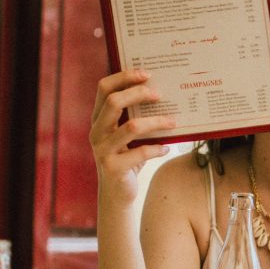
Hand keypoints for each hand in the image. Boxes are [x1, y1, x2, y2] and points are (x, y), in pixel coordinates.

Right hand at [89, 69, 174, 204]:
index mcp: (98, 119)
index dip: (124, 77)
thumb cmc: (128, 158)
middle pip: (114, 102)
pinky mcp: (113, 167)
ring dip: (156, 122)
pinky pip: (140, 152)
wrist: (117, 194)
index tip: (146, 74)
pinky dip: (157, 148)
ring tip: (173, 122)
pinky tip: (167, 148)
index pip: (104, 88)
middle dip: (139, 94)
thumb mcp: (128, 135)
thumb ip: (136, 117)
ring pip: (131, 127)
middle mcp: (96, 132)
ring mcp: (102, 150)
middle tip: (160, 95)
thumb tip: (164, 95)